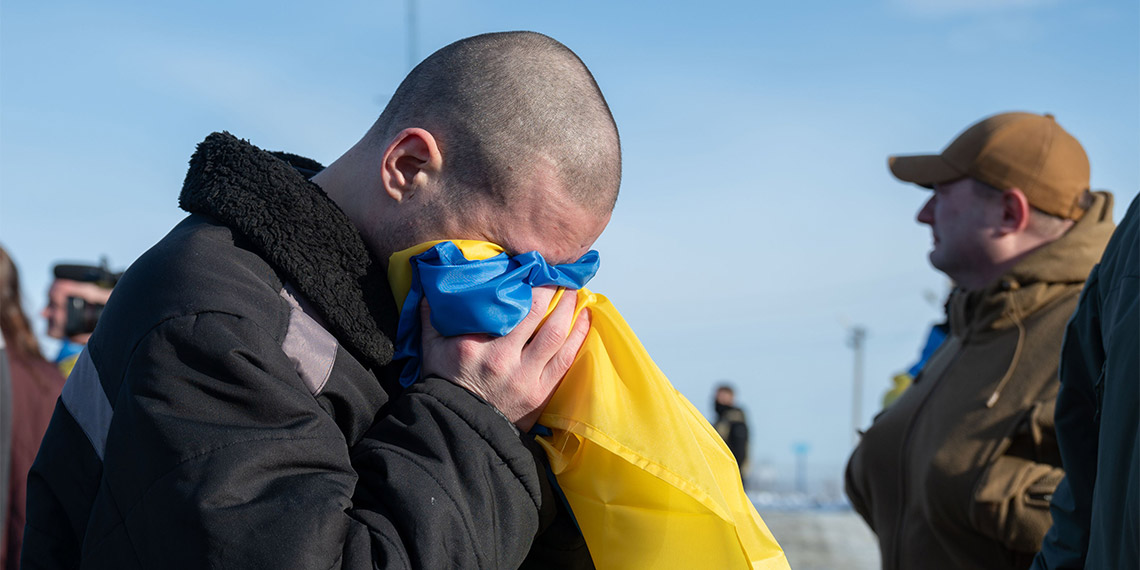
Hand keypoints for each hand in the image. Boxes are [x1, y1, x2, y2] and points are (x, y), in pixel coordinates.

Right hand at [420, 286, 589, 430]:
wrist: (459, 427)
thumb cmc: (446, 383)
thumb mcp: (431, 348)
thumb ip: (432, 316)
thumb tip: (430, 285)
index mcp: (475, 346)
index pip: (505, 306)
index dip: (524, 282)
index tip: (532, 266)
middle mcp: (502, 359)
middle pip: (536, 314)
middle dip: (551, 289)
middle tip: (559, 273)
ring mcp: (525, 377)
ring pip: (556, 334)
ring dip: (569, 308)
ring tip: (574, 291)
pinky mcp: (541, 393)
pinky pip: (566, 359)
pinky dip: (579, 335)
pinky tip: (584, 317)